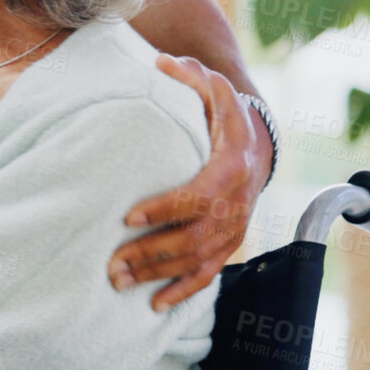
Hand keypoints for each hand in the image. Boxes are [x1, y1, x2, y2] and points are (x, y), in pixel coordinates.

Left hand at [109, 54, 270, 311]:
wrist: (257, 146)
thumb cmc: (223, 117)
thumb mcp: (213, 90)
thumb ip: (190, 77)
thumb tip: (162, 64)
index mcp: (232, 166)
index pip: (199, 195)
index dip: (166, 209)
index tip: (129, 218)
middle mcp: (237, 203)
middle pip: (194, 237)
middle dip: (152, 253)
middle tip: (112, 265)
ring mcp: (235, 228)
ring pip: (198, 260)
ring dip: (158, 275)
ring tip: (118, 282)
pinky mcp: (229, 244)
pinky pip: (208, 274)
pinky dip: (183, 291)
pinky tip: (155, 305)